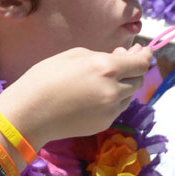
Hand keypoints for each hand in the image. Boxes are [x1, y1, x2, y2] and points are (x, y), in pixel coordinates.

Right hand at [0, 43, 152, 148]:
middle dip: (133, 71)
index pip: (141, 62)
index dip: (145, 55)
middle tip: (119, 64)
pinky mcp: (104, 124)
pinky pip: (116, 109)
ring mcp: (110, 110)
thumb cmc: (45, 78)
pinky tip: (92, 97)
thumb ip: (103, 55)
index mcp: (107, 68)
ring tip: (101, 81)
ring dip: (123, 86)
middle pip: (138, 80)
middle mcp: (114, 90)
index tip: (142, 51)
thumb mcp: (74, 55)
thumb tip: (124, 57)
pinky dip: (112, 101)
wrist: (29, 114)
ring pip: (129, 96)